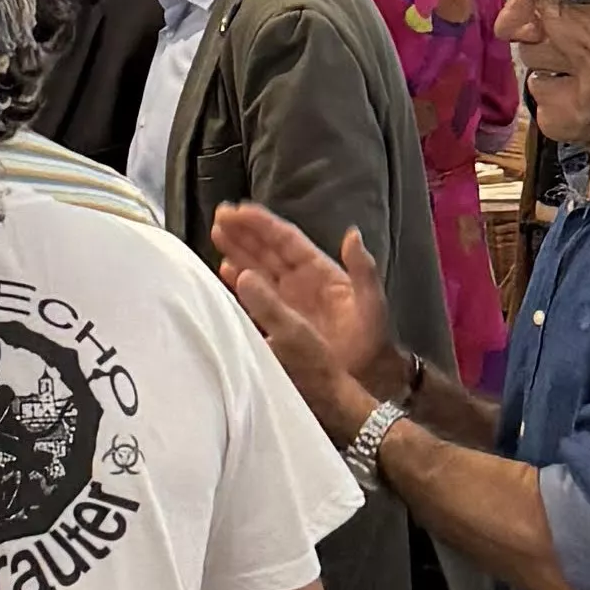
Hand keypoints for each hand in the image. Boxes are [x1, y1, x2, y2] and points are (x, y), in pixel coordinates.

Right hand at [211, 202, 397, 426]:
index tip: (241, 210)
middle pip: (266, 250)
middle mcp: (300, 281)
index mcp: (319, 271)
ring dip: (237, 251)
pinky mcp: (278, 321)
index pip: (286, 240)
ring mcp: (287, 301)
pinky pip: (254, 297)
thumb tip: (353, 235)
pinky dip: (239, 284)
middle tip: (220, 216)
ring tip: (217, 235)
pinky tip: (227, 272)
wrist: (365, 378)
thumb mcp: (372, 302)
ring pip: (257, 269)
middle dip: (243, 232)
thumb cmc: (371, 340)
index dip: (263, 224)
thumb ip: (362, 268)